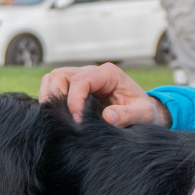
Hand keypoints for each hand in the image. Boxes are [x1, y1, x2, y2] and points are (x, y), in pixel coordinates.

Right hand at [39, 64, 170, 127]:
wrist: (145, 112)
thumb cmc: (145, 111)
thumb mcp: (143, 114)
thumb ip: (128, 115)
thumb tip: (107, 117)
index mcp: (108, 74)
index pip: (81, 80)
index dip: (74, 100)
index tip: (78, 121)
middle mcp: (91, 73)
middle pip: (59, 75)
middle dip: (56, 97)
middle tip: (63, 120)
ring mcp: (80, 79)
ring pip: (52, 80)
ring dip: (50, 99)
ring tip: (57, 119)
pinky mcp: (74, 90)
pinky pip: (53, 89)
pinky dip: (50, 102)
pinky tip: (57, 118)